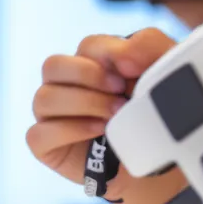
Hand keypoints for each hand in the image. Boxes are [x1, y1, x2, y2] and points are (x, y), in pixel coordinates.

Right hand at [27, 29, 175, 195]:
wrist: (158, 158)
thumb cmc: (156, 108)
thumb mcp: (164, 67)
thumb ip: (147, 45)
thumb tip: (120, 55)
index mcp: (94, 61)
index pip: (86, 46)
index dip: (109, 56)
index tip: (133, 71)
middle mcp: (67, 84)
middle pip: (52, 65)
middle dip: (89, 76)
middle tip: (120, 91)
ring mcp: (54, 115)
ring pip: (44, 98)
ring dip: (84, 104)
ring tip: (114, 115)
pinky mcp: (47, 145)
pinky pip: (38, 133)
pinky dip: (70, 130)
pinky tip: (99, 131)